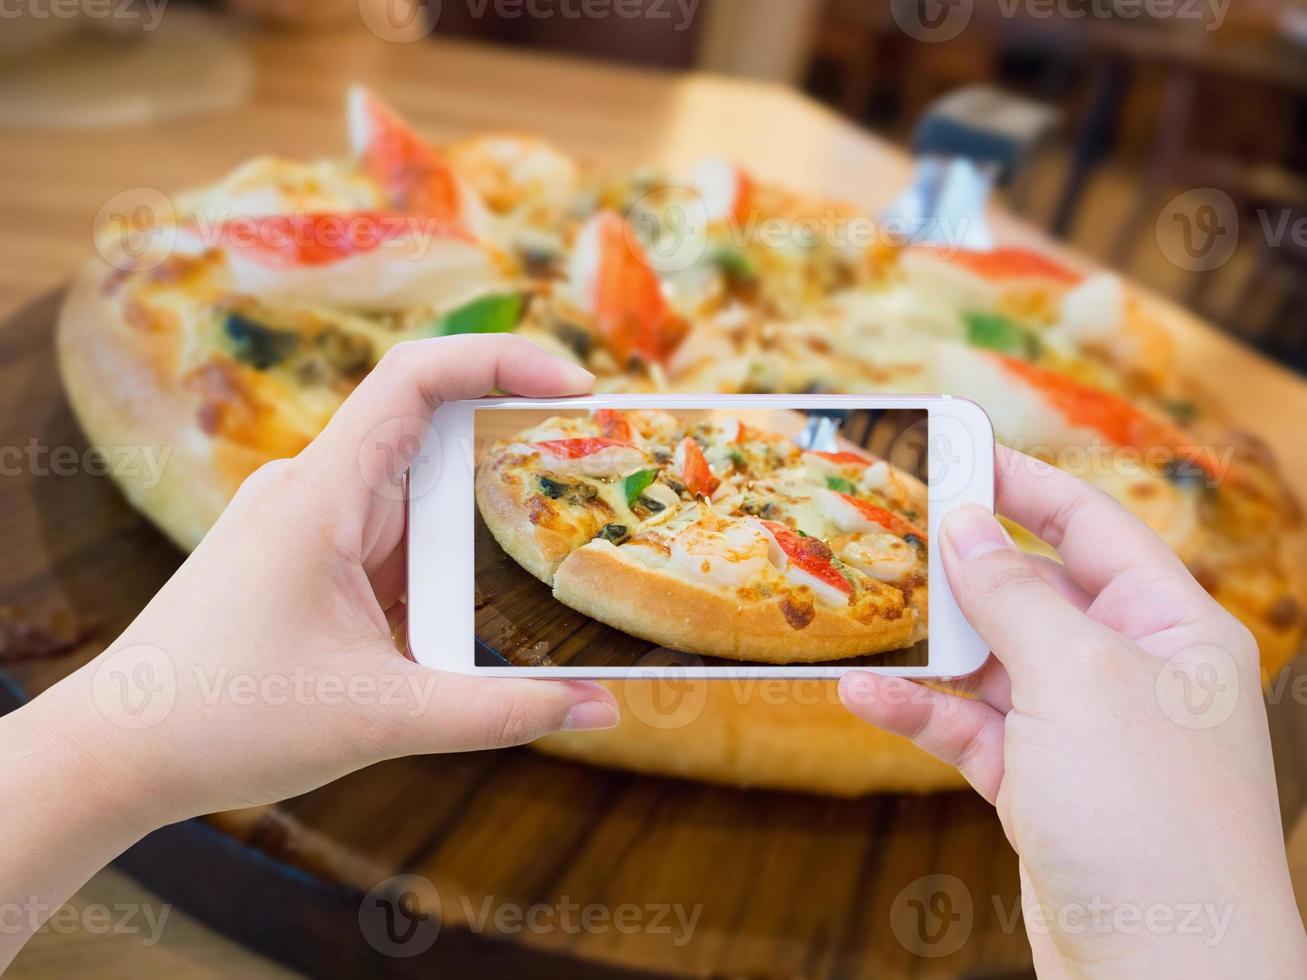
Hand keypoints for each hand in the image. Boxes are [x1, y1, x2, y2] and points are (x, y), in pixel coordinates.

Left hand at [24, 335, 620, 826]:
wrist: (117, 754)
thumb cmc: (223, 722)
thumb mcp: (380, 718)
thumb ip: (497, 713)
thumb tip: (601, 708)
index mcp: (321, 495)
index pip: (416, 379)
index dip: (502, 361)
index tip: (578, 389)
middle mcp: (314, 491)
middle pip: (433, 431)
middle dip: (518, 443)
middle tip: (600, 469)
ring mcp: (309, 524)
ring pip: (417, 493)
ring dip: (482, 517)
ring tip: (560, 544)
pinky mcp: (309, 560)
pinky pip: (394, 539)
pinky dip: (447, 561)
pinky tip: (486, 604)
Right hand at [839, 447, 1305, 976]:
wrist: (1161, 973)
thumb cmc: (1147, 817)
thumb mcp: (1075, 680)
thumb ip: (1012, 596)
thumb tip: (964, 524)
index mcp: (1172, 627)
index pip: (1092, 527)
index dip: (1022, 484)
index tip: (953, 452)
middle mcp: (1132, 672)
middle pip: (1034, 592)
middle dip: (962, 568)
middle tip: (886, 530)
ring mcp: (1084, 732)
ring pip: (993, 663)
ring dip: (929, 647)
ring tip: (863, 610)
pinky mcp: (1041, 785)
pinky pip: (971, 729)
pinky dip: (921, 713)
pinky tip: (866, 695)